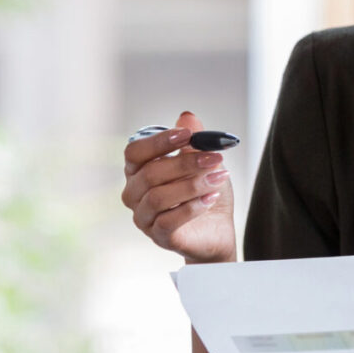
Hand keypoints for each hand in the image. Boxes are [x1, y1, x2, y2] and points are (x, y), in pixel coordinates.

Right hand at [122, 110, 237, 263]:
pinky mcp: (158, 236)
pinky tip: (211, 198)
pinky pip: (168, 221)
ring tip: (219, 178)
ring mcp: (144, 217)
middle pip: (150, 174)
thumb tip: (187, 116)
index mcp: (138, 171)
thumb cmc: (203, 191)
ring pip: (158, 197)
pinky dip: (192, 207)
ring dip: (192, 185)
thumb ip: (193, 140)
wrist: (216, 226)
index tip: (187, 134)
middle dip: (185, 163)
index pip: (135, 152)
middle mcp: (134, 194)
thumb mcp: (203, 160)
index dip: (159, 141)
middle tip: (215, 157)